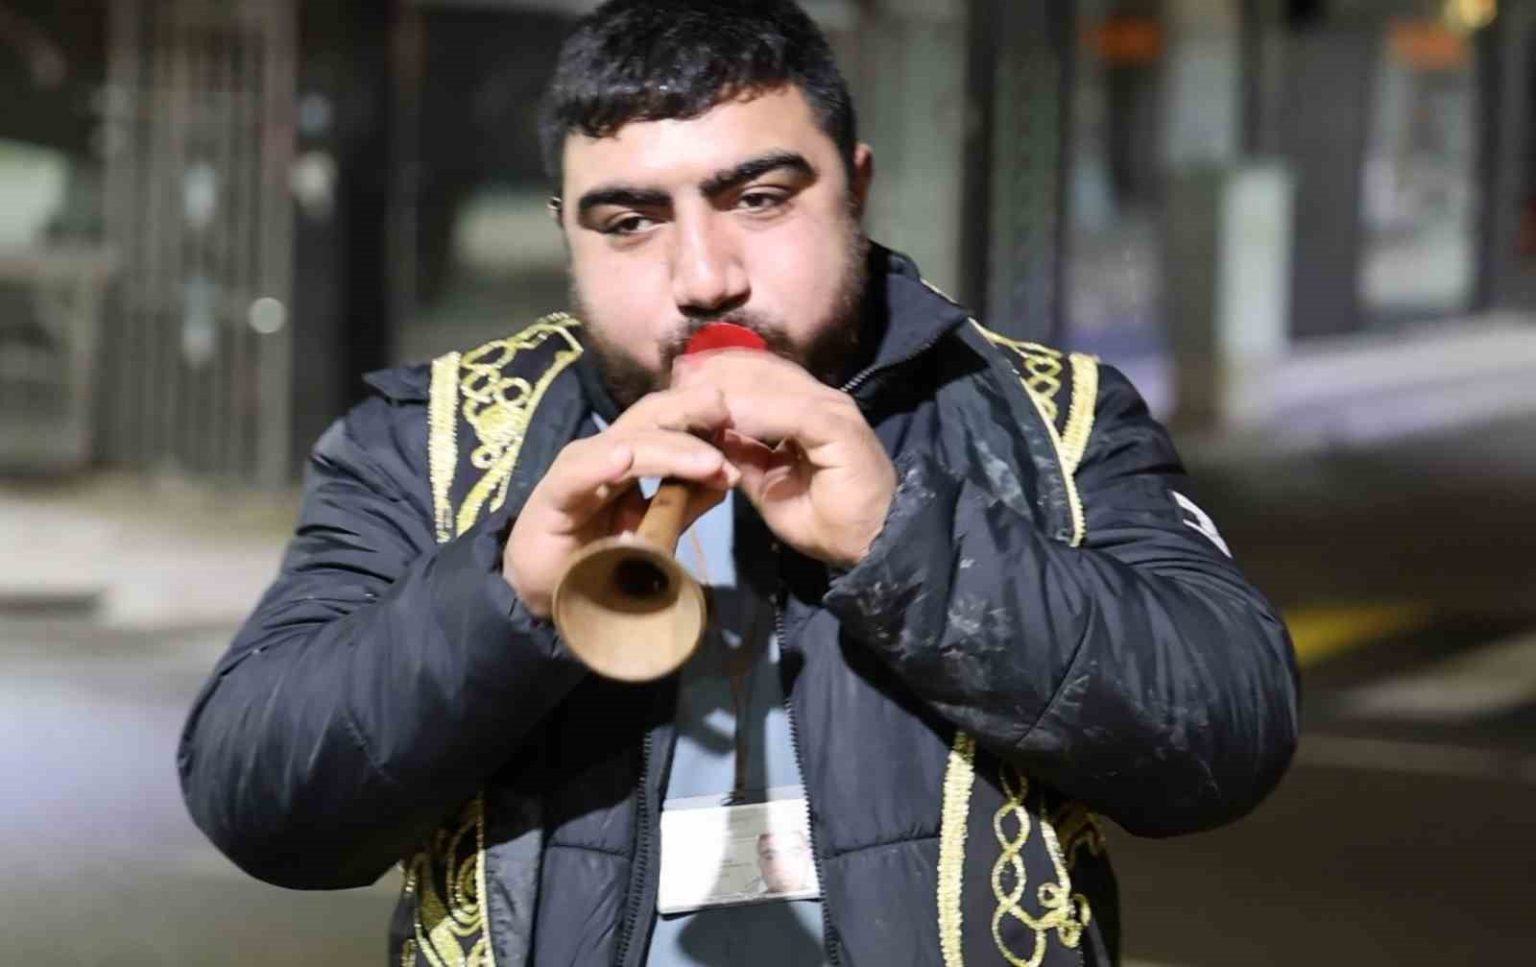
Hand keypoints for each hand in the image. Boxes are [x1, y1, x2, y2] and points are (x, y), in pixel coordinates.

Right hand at [504, 383, 738, 617]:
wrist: (547, 591)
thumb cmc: (600, 557)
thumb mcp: (654, 528)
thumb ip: (686, 502)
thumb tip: (729, 478)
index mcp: (632, 455)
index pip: (669, 422)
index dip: (704, 418)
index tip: (740, 423)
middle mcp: (605, 452)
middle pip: (651, 418)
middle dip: (691, 412)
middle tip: (727, 413)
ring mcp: (578, 469)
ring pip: (626, 444)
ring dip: (671, 451)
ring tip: (707, 461)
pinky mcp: (552, 496)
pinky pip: (578, 475)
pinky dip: (601, 465)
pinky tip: (624, 459)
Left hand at [672, 351, 895, 568]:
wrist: (877, 545)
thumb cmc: (828, 522)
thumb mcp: (769, 486)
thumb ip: (745, 455)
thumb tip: (709, 433)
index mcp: (806, 408)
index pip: (759, 373)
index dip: (719, 371)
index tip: (678, 377)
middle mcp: (821, 399)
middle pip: (762, 369)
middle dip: (716, 370)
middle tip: (675, 376)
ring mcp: (833, 410)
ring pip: (774, 383)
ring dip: (730, 386)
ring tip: (690, 390)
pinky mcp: (839, 428)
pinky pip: (792, 413)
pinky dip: (756, 413)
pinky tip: (725, 418)